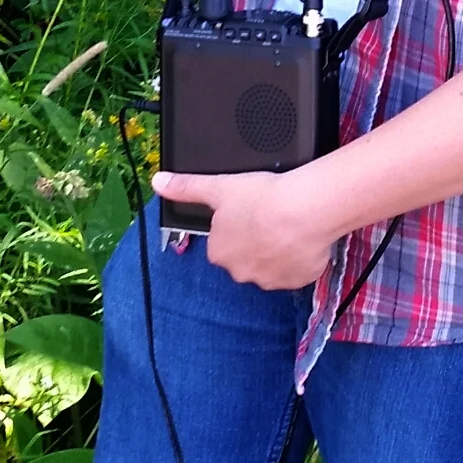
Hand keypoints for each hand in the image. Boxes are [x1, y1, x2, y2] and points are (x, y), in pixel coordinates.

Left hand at [151, 168, 340, 289]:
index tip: (249, 212)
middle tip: (269, 218)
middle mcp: (241, 272)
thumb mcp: (218, 187)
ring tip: (288, 227)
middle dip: (256, 242)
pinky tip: (303, 239)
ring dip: (277, 251)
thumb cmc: (262, 198)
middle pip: (246, 257)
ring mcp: (270, 279)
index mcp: (220, 252)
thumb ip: (186, 187)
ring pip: (271, 265)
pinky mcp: (297, 281)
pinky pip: (296, 271)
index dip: (235, 226)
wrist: (304, 210)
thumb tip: (158, 182)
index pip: (222, 243)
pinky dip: (299, 258)